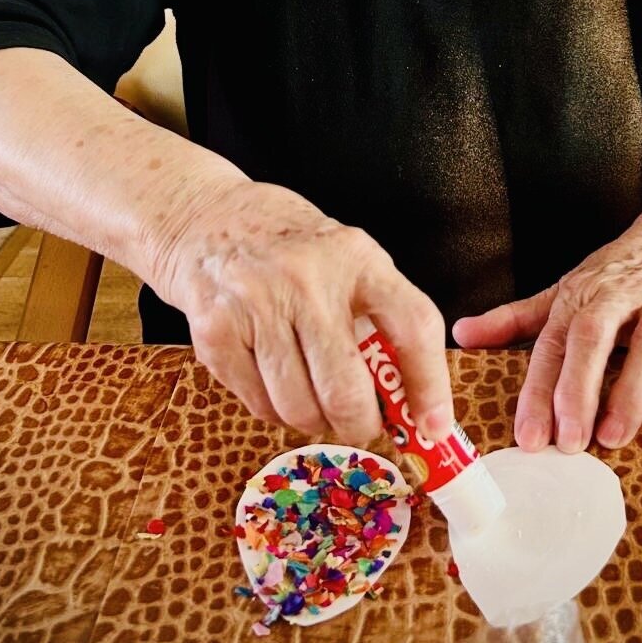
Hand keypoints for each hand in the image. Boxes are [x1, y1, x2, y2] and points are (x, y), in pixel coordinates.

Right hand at [148, 179, 453, 446]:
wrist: (208, 218)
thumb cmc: (292, 248)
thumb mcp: (347, 259)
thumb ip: (378, 316)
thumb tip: (410, 403)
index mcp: (356, 258)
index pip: (412, 325)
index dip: (430, 384)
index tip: (433, 424)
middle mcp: (307, 278)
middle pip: (346, 390)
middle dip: (360, 425)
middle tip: (360, 423)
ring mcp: (257, 304)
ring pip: (299, 409)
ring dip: (313, 421)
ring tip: (312, 395)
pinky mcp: (215, 331)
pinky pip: (259, 406)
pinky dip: (274, 410)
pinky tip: (273, 379)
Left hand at [452, 203, 641, 451]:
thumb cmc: (619, 272)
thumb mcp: (566, 290)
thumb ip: (517, 318)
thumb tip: (462, 334)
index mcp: (582, 295)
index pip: (553, 342)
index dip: (538, 389)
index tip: (528, 435)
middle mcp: (623, 295)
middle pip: (596, 336)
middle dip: (579, 389)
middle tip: (569, 441)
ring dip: (633, 390)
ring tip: (614, 435)